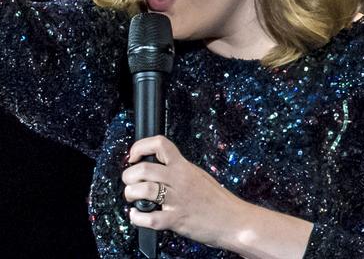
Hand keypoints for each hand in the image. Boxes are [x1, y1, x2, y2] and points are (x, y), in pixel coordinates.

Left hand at [122, 135, 244, 247]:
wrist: (235, 220)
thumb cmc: (218, 200)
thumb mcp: (198, 176)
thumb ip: (179, 171)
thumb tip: (158, 169)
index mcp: (184, 166)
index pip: (159, 144)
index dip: (140, 146)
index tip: (133, 155)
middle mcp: (179, 180)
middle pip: (144, 168)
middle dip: (128, 175)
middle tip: (129, 182)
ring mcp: (177, 199)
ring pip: (144, 189)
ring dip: (131, 194)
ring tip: (132, 198)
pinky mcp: (177, 219)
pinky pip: (150, 218)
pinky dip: (137, 218)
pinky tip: (137, 216)